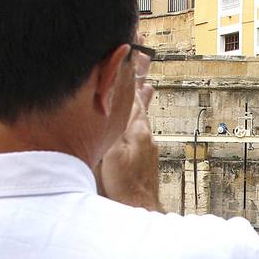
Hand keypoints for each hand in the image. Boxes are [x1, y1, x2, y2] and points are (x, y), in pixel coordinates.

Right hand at [97, 45, 157, 209]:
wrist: (139, 207)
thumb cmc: (123, 183)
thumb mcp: (112, 151)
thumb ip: (114, 125)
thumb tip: (116, 101)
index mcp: (135, 128)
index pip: (131, 93)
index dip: (130, 72)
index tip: (134, 51)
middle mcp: (144, 132)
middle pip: (139, 98)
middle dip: (138, 76)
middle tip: (143, 55)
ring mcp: (146, 143)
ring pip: (141, 112)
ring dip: (141, 94)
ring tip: (146, 81)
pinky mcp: (145, 155)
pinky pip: (141, 126)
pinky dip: (140, 114)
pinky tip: (141, 117)